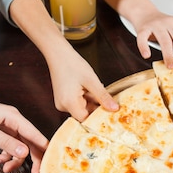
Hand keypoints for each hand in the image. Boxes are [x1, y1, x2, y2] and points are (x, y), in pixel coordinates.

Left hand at [0, 96, 48, 172]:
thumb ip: (6, 143)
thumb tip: (25, 153)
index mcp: (14, 117)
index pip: (36, 136)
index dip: (44, 152)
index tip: (47, 166)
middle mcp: (14, 121)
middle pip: (31, 142)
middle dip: (32, 159)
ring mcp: (7, 126)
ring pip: (20, 146)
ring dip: (15, 159)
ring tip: (6, 169)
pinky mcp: (0, 130)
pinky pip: (9, 145)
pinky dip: (5, 155)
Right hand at [8, 0, 118, 120]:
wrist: (58, 53)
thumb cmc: (72, 64)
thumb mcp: (92, 81)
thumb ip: (103, 97)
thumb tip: (114, 109)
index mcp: (69, 103)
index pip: (86, 120)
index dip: (98, 118)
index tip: (110, 113)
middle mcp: (63, 106)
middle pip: (85, 114)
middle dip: (96, 107)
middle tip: (106, 97)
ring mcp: (62, 103)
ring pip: (83, 108)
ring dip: (92, 101)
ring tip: (94, 87)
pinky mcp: (64, 99)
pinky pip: (78, 102)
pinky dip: (86, 97)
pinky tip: (89, 87)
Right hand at [133, 11, 172, 68]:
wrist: (145, 13)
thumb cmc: (163, 26)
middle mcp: (170, 22)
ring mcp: (157, 24)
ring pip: (165, 41)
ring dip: (168, 56)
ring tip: (170, 66)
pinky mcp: (143, 28)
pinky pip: (143, 38)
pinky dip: (144, 47)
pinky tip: (147, 55)